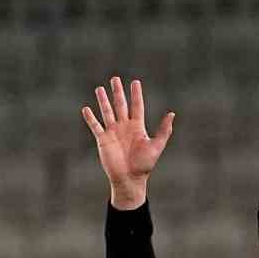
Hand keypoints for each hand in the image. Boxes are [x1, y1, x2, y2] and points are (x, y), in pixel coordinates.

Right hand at [82, 76, 174, 210]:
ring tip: (99, 89)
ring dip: (103, 100)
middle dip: (118, 92)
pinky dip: (90, 118)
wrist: (129, 179)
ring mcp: (113, 132)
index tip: (135, 82)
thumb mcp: (156, 146)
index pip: (137, 106)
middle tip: (115, 78)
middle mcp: (124, 127)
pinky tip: (86, 109)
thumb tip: (172, 113)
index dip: (136, 94)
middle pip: (120, 105)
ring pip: (107, 112)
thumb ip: (164, 130)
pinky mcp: (103, 139)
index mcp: (137, 127)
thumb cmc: (144, 165)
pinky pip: (95, 126)